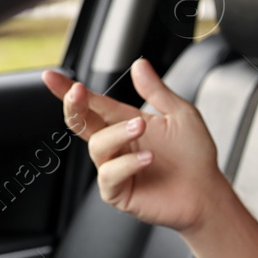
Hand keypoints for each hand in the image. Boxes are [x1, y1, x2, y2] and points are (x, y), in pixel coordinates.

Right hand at [43, 60, 224, 232]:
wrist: (207, 192)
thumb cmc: (194, 156)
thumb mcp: (180, 114)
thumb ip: (156, 91)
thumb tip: (139, 64)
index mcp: (125, 123)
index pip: (92, 104)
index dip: (68, 91)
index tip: (50, 76)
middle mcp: (115, 145)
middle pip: (81, 124)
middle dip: (75, 106)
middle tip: (78, 92)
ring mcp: (114, 169)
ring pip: (97, 146)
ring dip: (117, 133)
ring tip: (141, 127)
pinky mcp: (118, 192)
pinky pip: (109, 175)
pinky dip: (127, 164)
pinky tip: (148, 158)